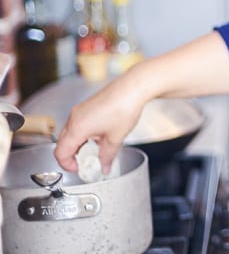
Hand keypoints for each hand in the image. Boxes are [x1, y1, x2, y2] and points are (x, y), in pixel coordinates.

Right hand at [54, 32, 228, 172]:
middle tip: (90, 166)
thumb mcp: (119, 136)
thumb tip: (103, 164)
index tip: (80, 172)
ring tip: (102, 152)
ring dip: (85, 145)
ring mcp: (87, 108)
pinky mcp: (97, 103)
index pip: (61, 150)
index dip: (67, 165)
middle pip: (67, 142)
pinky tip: (107, 137)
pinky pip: (87, 123)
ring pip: (77, 133)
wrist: (142, 81)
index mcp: (80, 123)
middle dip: (76, 156)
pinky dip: (91, 134)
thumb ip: (107, 153)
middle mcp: (79, 114)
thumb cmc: (130, 104)